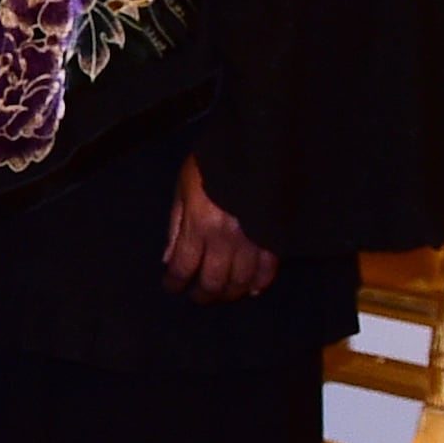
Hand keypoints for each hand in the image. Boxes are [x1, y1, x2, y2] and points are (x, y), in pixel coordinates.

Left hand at [161, 154, 279, 303]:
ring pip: (241, 281)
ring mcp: (253, 239)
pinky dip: (260, 282)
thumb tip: (168, 260)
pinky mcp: (275, 236)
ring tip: (223, 293)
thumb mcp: (184, 187)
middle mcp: (225, 238)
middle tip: (198, 296)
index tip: (172, 287)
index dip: (175, 283)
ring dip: (230, 292)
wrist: (258, 146)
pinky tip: (252, 289)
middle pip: (212, 281)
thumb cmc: (214, 164)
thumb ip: (176, 225)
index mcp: (199, 224)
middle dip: (202, 295)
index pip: (182, 267)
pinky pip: (269, 268)